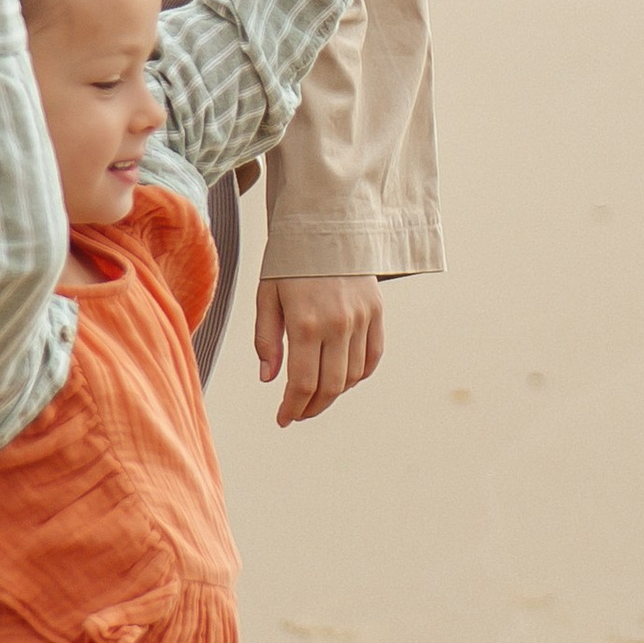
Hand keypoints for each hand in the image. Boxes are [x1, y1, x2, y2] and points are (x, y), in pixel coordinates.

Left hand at [255, 274, 385, 426]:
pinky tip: (340, 378)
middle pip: (330, 387)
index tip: (283, 419)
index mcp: (305, 322)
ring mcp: (362, 319)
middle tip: (297, 413)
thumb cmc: (290, 260)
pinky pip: (372, 357)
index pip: (302, 383)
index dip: (292, 408)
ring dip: (333, 394)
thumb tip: (269, 379)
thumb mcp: (267, 296)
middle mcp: (338, 324)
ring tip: (314, 395)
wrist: (327, 224)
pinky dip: (357, 375)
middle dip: (311, 407)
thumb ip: (266, 339)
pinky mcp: (377, 313)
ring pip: (352, 376)